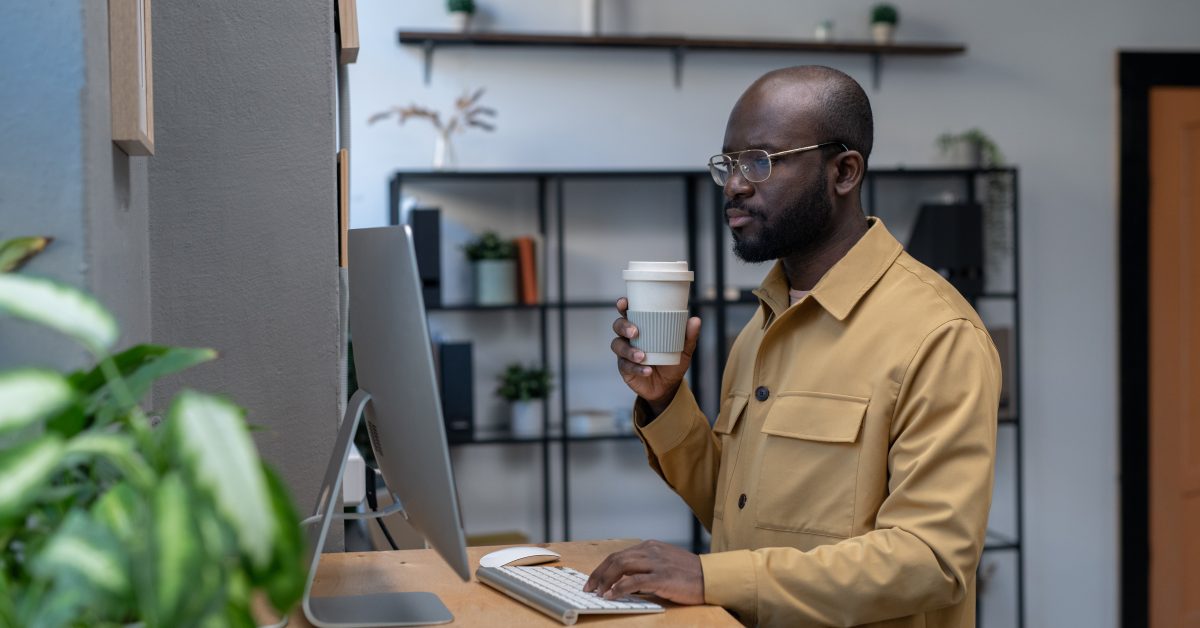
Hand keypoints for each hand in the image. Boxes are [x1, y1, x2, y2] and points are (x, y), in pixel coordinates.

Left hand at [583, 540, 703, 604]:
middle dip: (599, 574)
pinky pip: (634, 581)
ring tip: (598, 592)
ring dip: (605, 580)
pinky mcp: (661, 577)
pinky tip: (612, 595)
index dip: (602, 568)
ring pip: (621, 567)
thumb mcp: (665, 563)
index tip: (593, 580)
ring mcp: (656, 563)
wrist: (711, 578)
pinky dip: (619, 588)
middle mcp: (651, 551)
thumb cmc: (690, 574)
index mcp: (650, 546)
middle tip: (589, 588)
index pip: (619, 555)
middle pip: (616, 559)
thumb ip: (646, 567)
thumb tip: (624, 582)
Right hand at [610, 297, 701, 413]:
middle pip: (618, 326)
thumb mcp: (684, 349)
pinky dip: (637, 368)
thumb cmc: (672, 362)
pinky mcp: (624, 368)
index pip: (628, 312)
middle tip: (635, 332)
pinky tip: (647, 370)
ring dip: (629, 350)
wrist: (668, 386)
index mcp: (642, 326)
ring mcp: (625, 353)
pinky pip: (626, 366)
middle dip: (624, 326)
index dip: (623, 305)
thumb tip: (695, 320)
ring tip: (642, 356)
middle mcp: (630, 337)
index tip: (624, 303)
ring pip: (617, 346)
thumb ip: (689, 336)